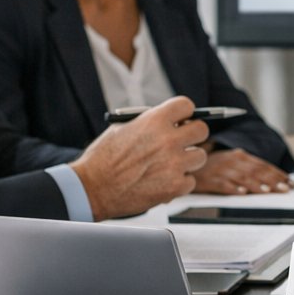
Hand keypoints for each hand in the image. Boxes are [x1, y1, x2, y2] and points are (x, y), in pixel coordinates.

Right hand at [71, 95, 209, 219]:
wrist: (91, 188)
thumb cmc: (103, 158)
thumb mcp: (122, 128)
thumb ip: (149, 122)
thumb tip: (172, 120)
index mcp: (154, 121)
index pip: (186, 105)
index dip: (185, 112)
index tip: (183, 118)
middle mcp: (168, 140)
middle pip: (201, 130)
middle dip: (193, 135)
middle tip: (184, 141)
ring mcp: (174, 164)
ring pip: (200, 156)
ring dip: (188, 160)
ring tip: (169, 164)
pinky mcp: (175, 186)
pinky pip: (190, 180)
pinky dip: (179, 182)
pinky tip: (163, 181)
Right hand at [191, 148, 293, 194]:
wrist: (184, 164)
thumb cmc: (211, 166)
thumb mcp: (231, 163)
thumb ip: (248, 169)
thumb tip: (270, 181)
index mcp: (239, 155)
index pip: (262, 165)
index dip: (278, 174)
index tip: (290, 182)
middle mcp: (231, 161)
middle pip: (256, 171)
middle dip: (272, 180)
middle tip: (285, 189)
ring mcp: (220, 170)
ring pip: (242, 177)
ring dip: (256, 184)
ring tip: (267, 191)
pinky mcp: (209, 180)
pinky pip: (222, 184)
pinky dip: (232, 188)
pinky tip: (241, 193)